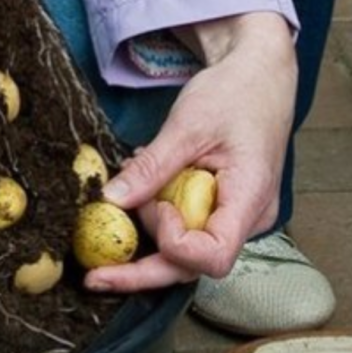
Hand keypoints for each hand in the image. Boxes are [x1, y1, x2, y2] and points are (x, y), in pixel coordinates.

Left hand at [83, 11, 297, 292]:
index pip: (212, 257)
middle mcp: (247, 220)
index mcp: (250, 200)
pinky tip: (138, 196)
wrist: (258, 77)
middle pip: (191, 266)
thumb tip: (112, 200)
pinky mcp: (217, 211)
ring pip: (183, 253)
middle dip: (140, 271)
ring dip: (145, 236)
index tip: (157, 206)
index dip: (174, 244)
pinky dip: (154, 217)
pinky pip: (183, 229)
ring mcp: (233, 219)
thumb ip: (152, 167)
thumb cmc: (235, 93)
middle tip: (92, 275)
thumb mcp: (188, 125)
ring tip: (125, 198)